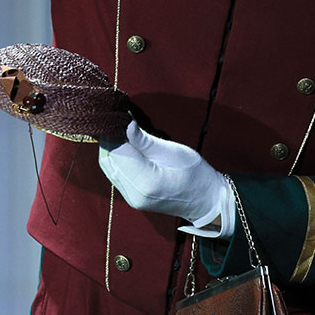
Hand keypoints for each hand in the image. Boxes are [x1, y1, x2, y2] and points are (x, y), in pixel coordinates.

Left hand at [97, 120, 232, 235]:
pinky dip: (115, 157)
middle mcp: (134, 193)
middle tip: (118, 118)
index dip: (113, 130)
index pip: (116, 150)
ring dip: (110, 147)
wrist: (206, 201)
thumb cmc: (195, 173)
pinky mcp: (132, 198)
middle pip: (108, 159)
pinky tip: (124, 145)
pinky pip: (115, 174)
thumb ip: (144, 140)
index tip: (117, 113)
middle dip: (109, 137)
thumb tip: (124, 123)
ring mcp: (131, 198)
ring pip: (108, 166)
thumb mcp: (173, 151)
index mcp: (146, 181)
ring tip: (121, 129)